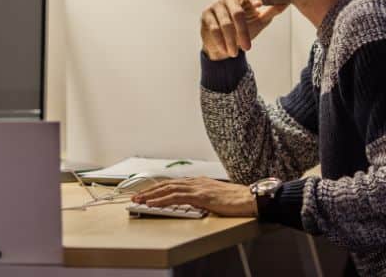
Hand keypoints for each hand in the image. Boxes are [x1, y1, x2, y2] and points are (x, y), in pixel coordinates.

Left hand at [131, 177, 256, 216]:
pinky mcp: (200, 196)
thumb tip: (193, 204)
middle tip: (136, 196)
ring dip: (151, 195)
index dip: (158, 188)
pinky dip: (162, 200)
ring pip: (168, 189)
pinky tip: (153, 203)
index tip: (146, 193)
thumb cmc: (236, 200)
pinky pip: (176, 197)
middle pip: (167, 184)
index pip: (173, 184)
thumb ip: (202, 198)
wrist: (250, 199)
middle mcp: (196, 182)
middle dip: (150, 190)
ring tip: (139, 200)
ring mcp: (197, 187)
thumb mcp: (214, 198)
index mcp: (198, 182)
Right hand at [200, 0, 287, 59]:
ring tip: (235, 52)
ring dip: (231, 40)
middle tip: (247, 48)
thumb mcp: (260, 20)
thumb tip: (286, 2)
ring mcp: (216, 4)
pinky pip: (214, 28)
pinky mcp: (206, 14)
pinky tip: (225, 49)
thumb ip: (271, 11)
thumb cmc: (244, 28)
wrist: (224, 43)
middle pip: (237, 13)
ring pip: (226, 23)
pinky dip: (220, 41)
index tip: (259, 6)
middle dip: (243, 32)